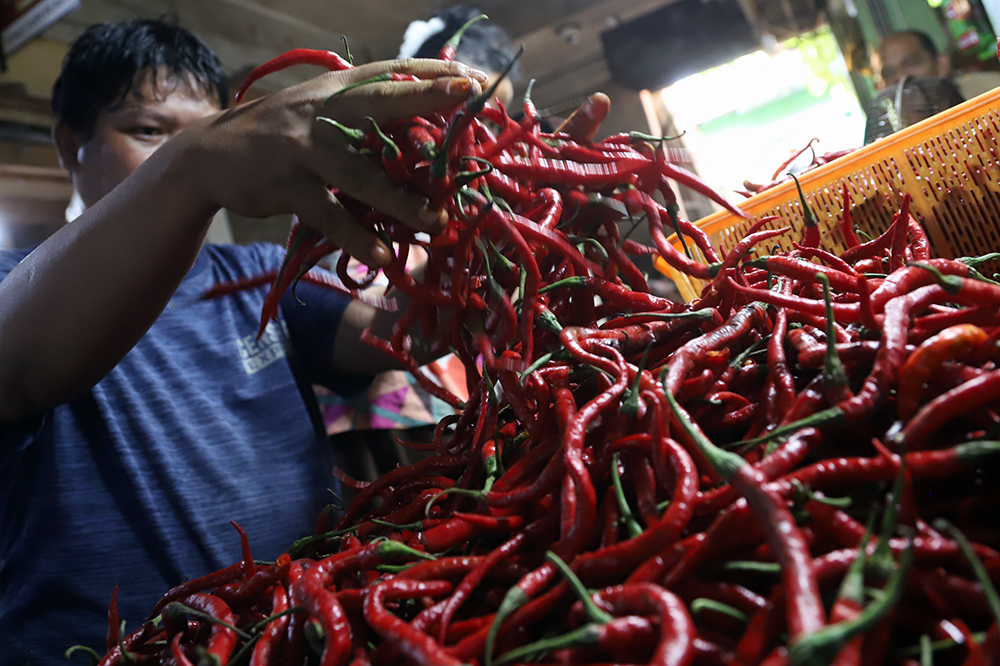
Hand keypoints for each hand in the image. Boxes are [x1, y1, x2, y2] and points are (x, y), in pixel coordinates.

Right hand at [179, 59, 486, 265]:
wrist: (210, 154)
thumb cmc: (284, 136)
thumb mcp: (321, 112)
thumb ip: (364, 117)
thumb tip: (425, 132)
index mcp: (337, 88)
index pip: (392, 71)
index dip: (433, 72)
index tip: (475, 75)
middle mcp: (323, 110)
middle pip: (382, 101)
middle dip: (427, 97)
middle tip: (467, 97)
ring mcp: (303, 148)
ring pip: (362, 173)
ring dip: (402, 199)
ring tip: (437, 220)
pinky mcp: (286, 186)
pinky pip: (329, 214)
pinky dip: (356, 237)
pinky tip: (383, 255)